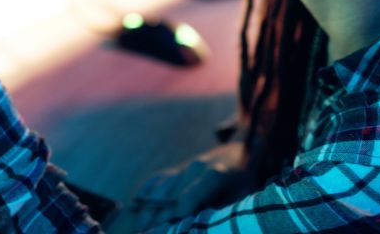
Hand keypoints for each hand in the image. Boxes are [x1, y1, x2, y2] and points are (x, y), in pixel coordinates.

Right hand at [130, 141, 245, 230]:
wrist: (240, 153)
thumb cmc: (245, 183)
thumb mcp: (244, 199)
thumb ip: (224, 213)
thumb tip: (204, 227)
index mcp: (215, 175)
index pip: (191, 196)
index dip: (178, 213)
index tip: (169, 229)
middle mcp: (195, 168)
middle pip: (170, 195)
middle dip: (157, 217)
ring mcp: (182, 167)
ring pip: (159, 189)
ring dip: (147, 211)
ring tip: (139, 229)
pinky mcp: (175, 170)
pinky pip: (155, 182)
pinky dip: (144, 197)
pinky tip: (134, 211)